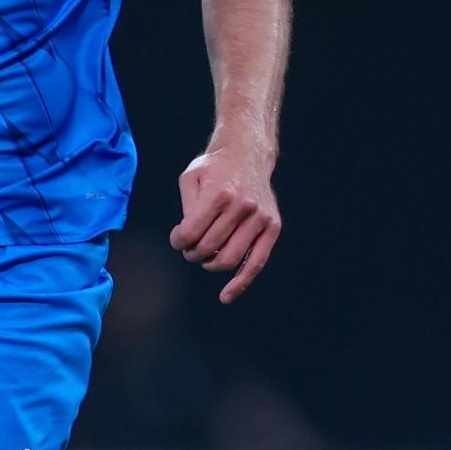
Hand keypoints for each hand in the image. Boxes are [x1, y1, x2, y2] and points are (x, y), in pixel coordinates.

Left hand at [170, 144, 280, 303]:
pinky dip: (240, 283)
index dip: (179, 241)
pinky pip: (257, 262)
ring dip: (210, 264)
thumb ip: (187, 209)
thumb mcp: (191, 177)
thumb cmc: (214, 167)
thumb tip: (187, 240)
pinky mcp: (272, 227)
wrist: (248, 153)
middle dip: (192, 253)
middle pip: (208, 248)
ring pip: (230, 259)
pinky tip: (226, 296)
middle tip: (189, 247)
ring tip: (204, 255)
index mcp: (219, 194)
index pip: (191, 234)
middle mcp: (242, 206)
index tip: (178, 238)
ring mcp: (260, 218)